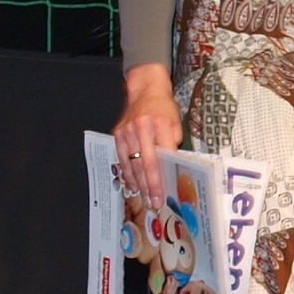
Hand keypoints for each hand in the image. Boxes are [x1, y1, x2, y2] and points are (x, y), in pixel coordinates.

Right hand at [113, 64, 183, 202]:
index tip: (165, 193)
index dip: (162, 177)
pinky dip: (127, 174)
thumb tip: (173, 167)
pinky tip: (133, 185)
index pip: (162, 156)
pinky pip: (122, 158)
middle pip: (145, 164)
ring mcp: (127, 131)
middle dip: (150, 186)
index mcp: (160, 124)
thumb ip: (173, 143)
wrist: (145, 89)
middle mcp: (141, 128)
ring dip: (139, 184)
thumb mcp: (176, 122)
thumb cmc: (164, 108)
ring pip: (132, 164)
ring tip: (145, 199)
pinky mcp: (118, 133)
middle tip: (154, 203)